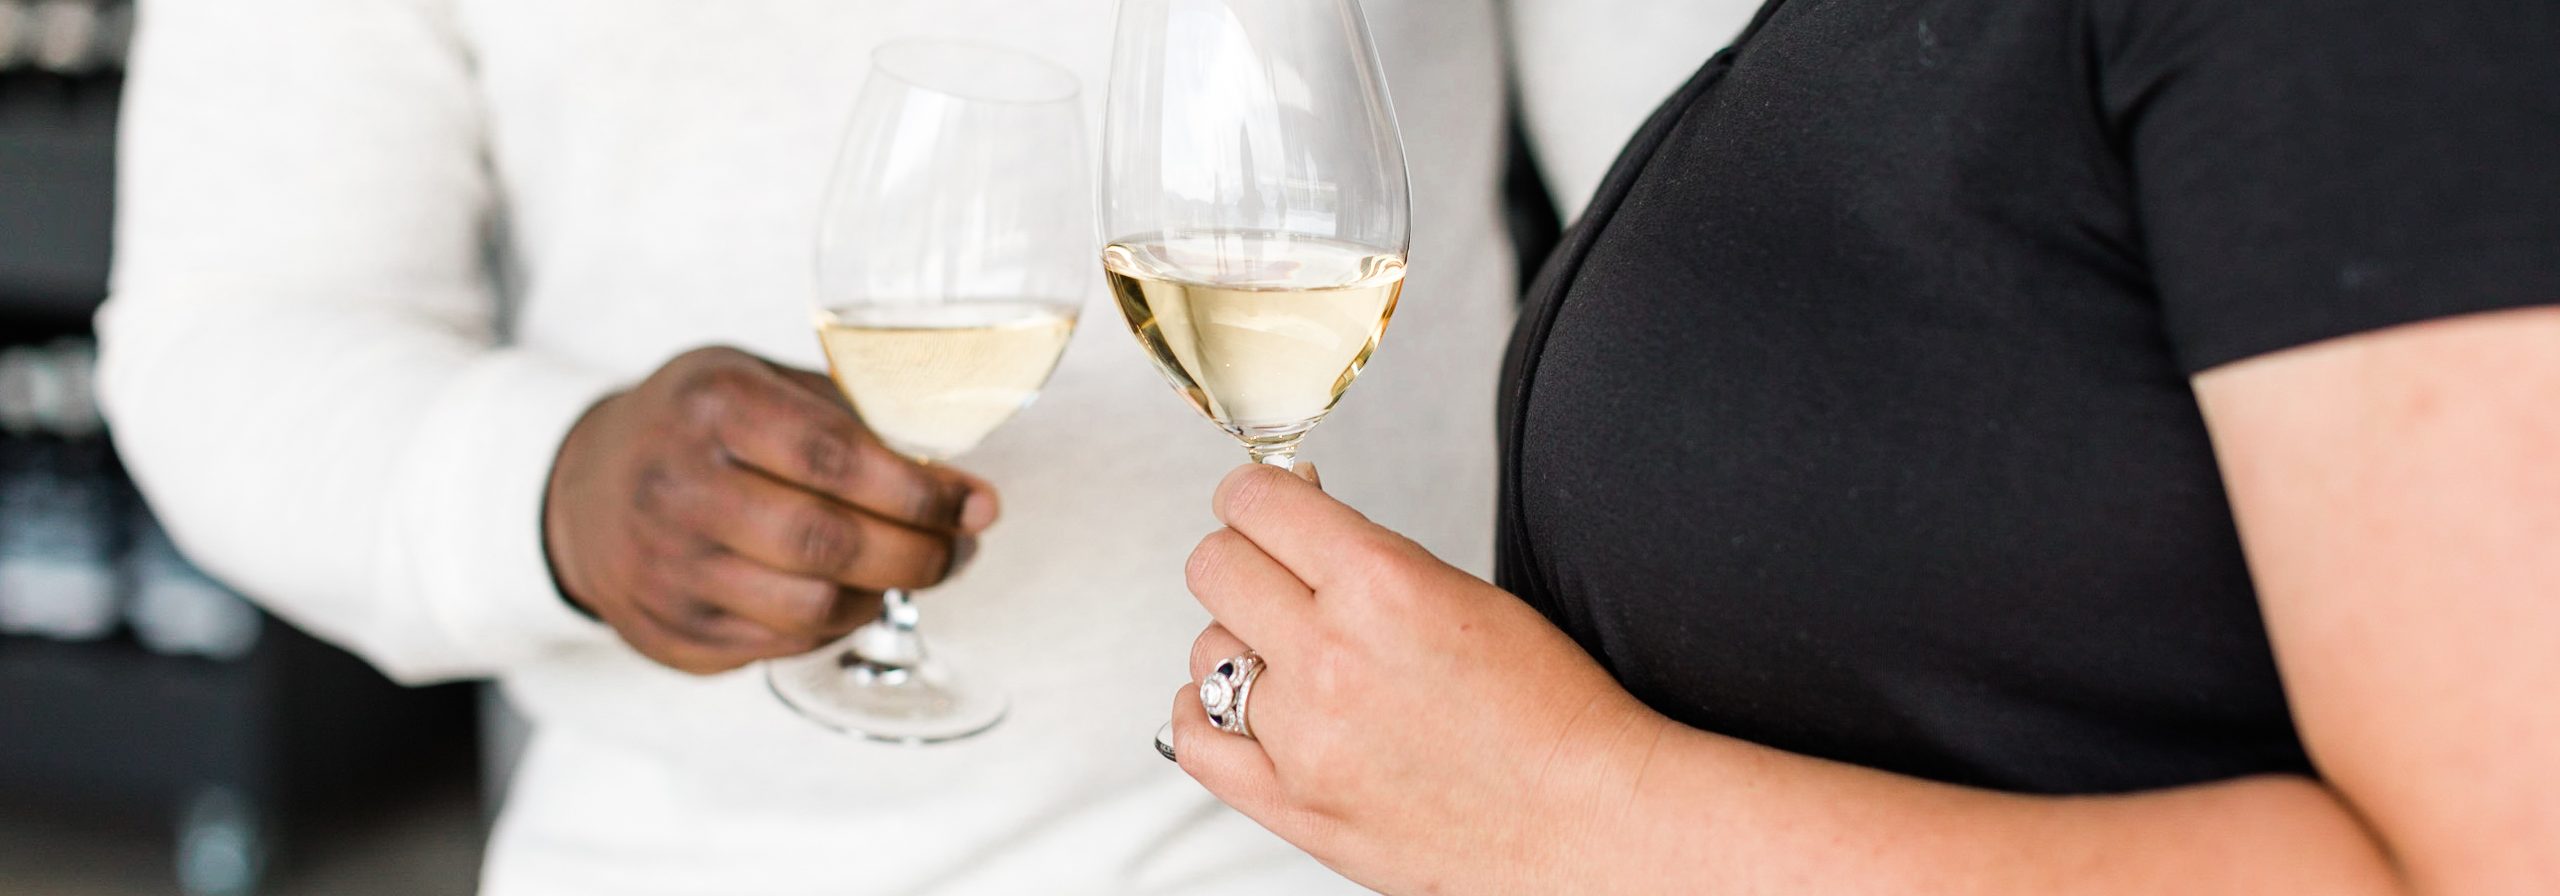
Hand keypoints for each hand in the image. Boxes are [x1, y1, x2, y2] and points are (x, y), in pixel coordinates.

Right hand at [543, 346, 996, 673]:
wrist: (582, 488)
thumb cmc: (696, 425)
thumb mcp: (758, 379)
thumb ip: (850, 417)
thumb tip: (959, 481)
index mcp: (713, 407)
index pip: (838, 458)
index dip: (923, 492)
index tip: (977, 506)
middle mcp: (679, 488)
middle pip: (829, 544)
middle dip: (919, 554)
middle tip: (959, 550)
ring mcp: (665, 568)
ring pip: (810, 610)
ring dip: (881, 596)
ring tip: (905, 570)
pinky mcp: (666, 630)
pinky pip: (779, 647)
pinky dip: (832, 627)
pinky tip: (846, 595)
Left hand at [1170, 464, 1668, 894]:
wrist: (1586, 822)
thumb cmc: (1550, 713)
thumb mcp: (1464, 593)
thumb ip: (1367, 556)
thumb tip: (1293, 517)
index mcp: (1381, 585)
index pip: (1256, 503)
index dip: (1254, 495)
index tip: (1262, 503)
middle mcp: (1330, 657)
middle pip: (1216, 567)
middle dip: (1243, 556)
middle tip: (1273, 571)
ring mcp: (1304, 737)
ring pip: (1206, 650)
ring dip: (1241, 642)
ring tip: (1293, 657)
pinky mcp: (1293, 805)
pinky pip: (1195, 740)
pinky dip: (1205, 714)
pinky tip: (1242, 705)